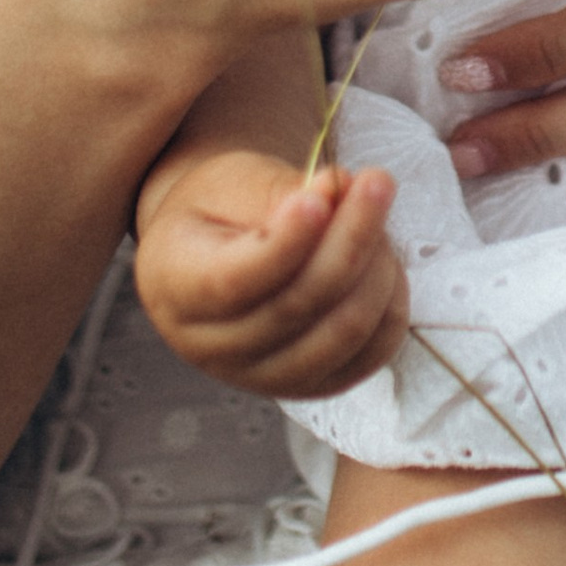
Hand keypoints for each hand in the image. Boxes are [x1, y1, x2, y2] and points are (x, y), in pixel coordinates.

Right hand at [135, 148, 408, 397]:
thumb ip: (278, 190)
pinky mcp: (312, 385)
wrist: (217, 253)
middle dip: (352, 239)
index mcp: (175, 289)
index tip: (323, 190)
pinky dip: (390, 302)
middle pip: (298, 306)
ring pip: (341, 334)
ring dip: (376, 267)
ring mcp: (264, 378)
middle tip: (377, 180)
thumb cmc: (218, 210)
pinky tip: (383, 257)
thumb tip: (337, 191)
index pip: (234, 281)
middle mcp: (212, 348)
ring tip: (374, 214)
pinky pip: (370, 355)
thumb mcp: (229, 182)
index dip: (287, 241)